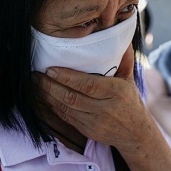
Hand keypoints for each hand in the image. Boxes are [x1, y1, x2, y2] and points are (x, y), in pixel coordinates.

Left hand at [37, 46, 151, 155]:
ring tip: (34, 84)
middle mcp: (104, 108)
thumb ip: (123, 58)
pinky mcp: (87, 131)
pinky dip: (52, 107)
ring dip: (47, 96)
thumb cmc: (131, 101)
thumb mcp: (130, 79)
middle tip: (35, 75)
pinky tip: (42, 97)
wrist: (136, 134)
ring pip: (65, 108)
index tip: (50, 69)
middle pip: (72, 97)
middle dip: (50, 86)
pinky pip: (65, 117)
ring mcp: (94, 122)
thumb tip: (119, 36)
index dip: (66, 77)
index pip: (87, 84)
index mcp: (116, 92)